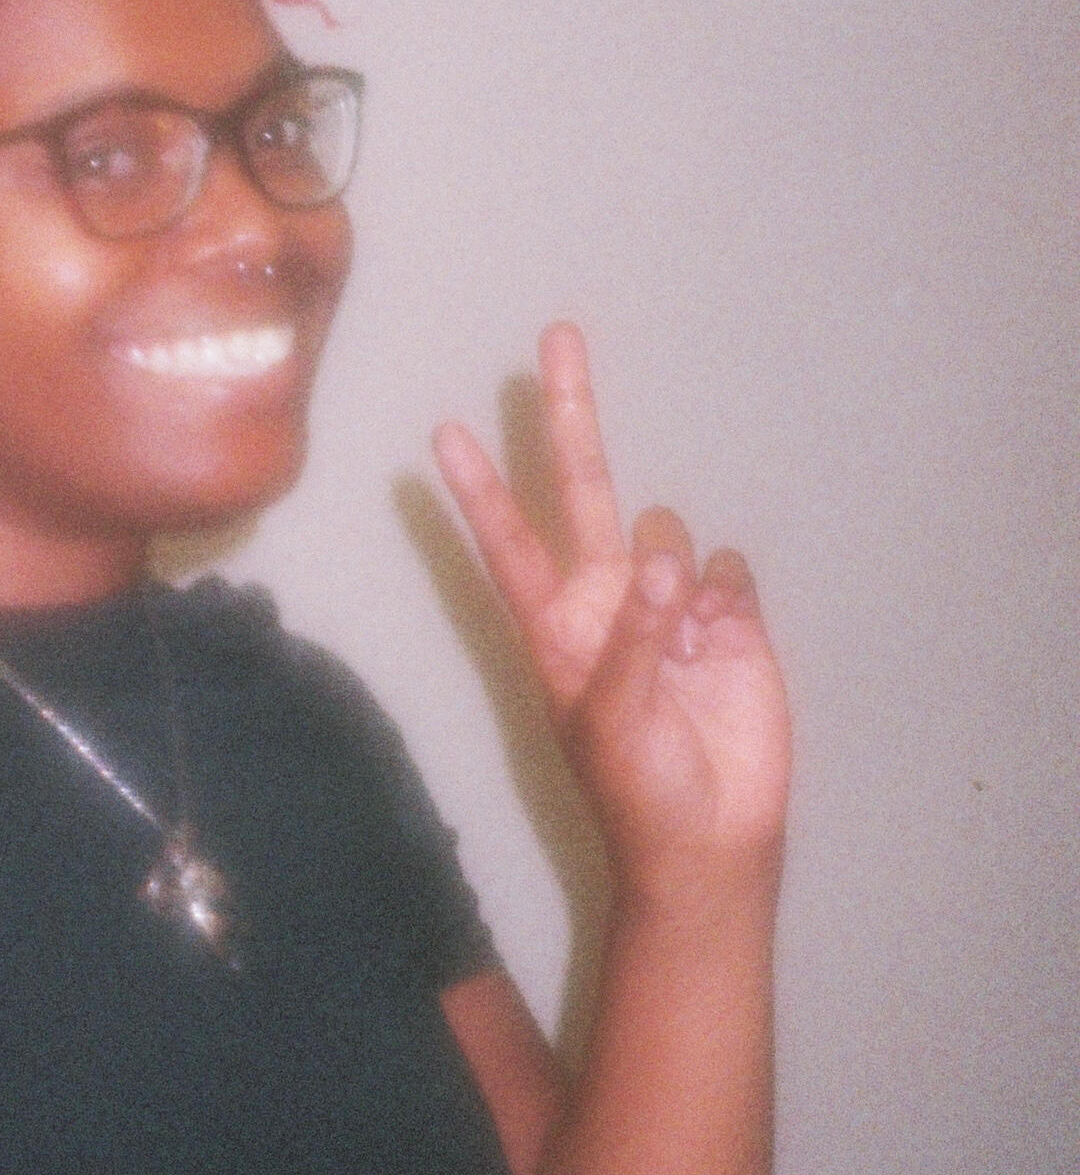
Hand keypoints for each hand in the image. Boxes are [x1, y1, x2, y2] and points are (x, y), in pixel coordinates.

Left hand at [433, 324, 790, 897]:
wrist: (712, 837)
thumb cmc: (636, 788)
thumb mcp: (610, 718)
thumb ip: (633, 635)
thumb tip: (663, 560)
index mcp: (556, 625)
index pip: (508, 539)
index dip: (479, 487)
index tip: (444, 431)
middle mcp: (606, 598)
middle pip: (585, 487)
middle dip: (572, 414)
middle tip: (557, 338)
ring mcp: (669, 601)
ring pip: (669, 529)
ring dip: (674, 572)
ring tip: (682, 649)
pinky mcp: (730, 616)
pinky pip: (725, 567)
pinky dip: (723, 596)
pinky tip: (722, 643)